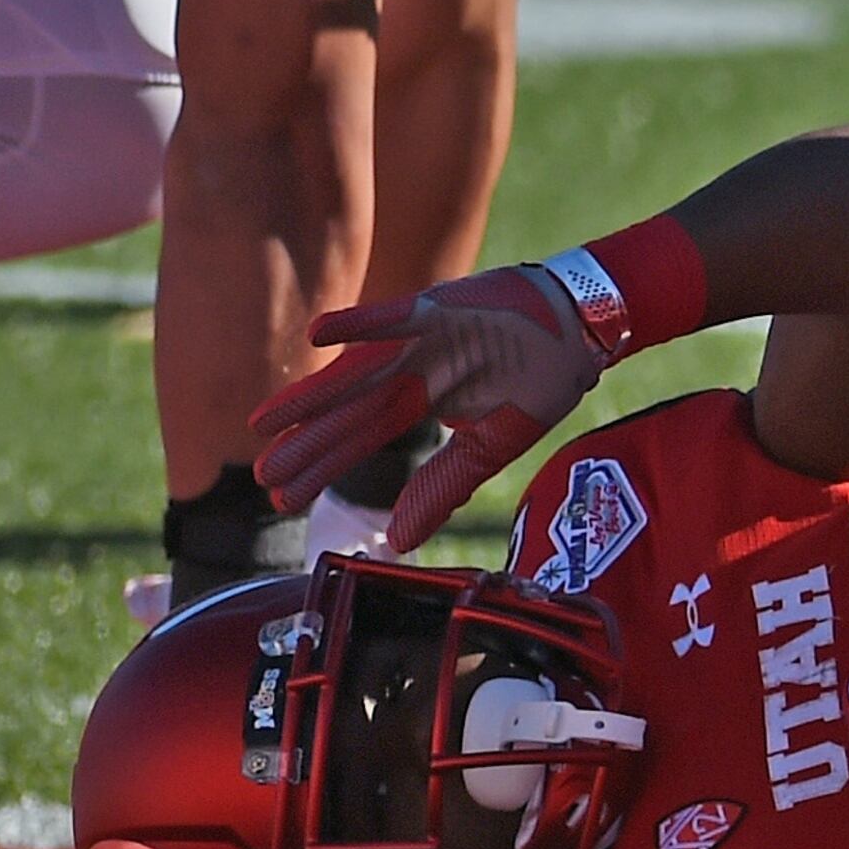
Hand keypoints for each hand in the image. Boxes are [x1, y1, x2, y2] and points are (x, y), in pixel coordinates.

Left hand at [249, 265, 602, 552]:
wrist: (584, 326)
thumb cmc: (539, 376)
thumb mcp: (490, 446)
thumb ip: (442, 488)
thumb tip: (397, 541)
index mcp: (419, 399)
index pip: (362, 438)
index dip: (324, 467)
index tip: (282, 498)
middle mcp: (408, 368)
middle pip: (349, 412)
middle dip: (306, 444)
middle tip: (263, 475)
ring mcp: (420, 336)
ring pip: (356, 372)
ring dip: (312, 396)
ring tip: (266, 423)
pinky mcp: (441, 306)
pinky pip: (394, 315)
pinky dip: (358, 323)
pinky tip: (317, 334)